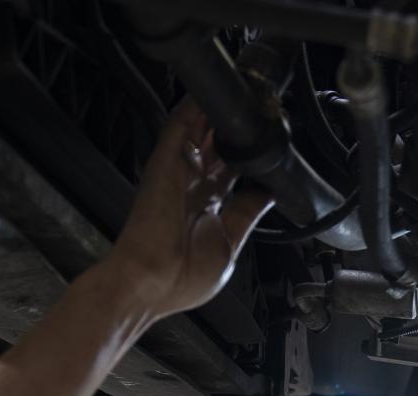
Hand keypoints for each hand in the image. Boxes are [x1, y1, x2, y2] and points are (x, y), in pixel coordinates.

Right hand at [102, 98, 272, 315]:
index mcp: (208, 208)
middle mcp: (193, 187)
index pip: (232, 172)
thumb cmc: (181, 278)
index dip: (248, 155)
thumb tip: (267, 194)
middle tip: (258, 108)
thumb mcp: (229, 246)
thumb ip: (247, 215)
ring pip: (200, 133)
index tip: (267, 143)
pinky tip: (204, 95)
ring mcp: (178, 173)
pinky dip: (191, 111)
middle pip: (217, 147)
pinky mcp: (165, 165)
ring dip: (214, 113)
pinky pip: (179, 130)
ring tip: (238, 90)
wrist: (150, 283)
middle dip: (234, 130)